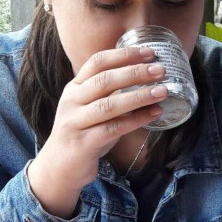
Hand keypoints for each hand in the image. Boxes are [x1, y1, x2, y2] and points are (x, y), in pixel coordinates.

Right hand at [26, 46, 165, 216]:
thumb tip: (147, 75)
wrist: (59, 169)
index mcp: (74, 88)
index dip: (124, 55)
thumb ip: (110, 93)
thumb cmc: (84, 134)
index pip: (98, 62)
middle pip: (105, 80)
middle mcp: (72, 101)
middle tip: (161, 70)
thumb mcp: (92, 108)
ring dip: (139, 96)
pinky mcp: (83, 143)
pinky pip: (113, 128)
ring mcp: (75, 122)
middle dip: (135, 72)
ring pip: (109, 105)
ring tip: (163, 91)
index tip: (150, 52)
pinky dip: (136, 120)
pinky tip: (154, 114)